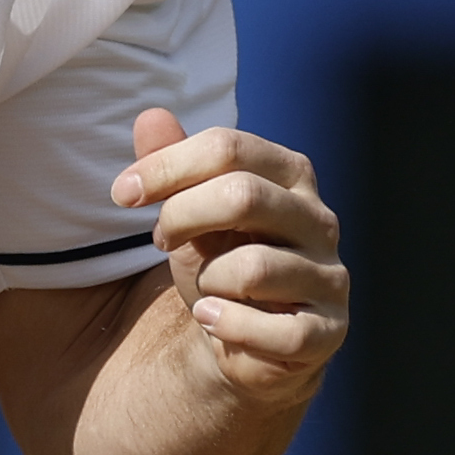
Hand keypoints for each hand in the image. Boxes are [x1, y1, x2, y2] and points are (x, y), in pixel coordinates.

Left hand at [110, 107, 347, 408]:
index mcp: (290, 174)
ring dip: (210, 281)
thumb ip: (171, 166)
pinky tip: (211, 320)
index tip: (124, 193)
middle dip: (182, 217)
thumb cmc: (220, 261)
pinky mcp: (330, 330)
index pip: (228, 147)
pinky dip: (231, 326)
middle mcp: (319, 219)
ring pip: (255, 268)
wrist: (248, 338)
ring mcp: (330, 275)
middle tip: (160, 239)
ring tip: (205, 288)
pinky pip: (280, 331)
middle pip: (243, 195)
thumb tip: (150, 116)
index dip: (167, 166)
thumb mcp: (188, 211)